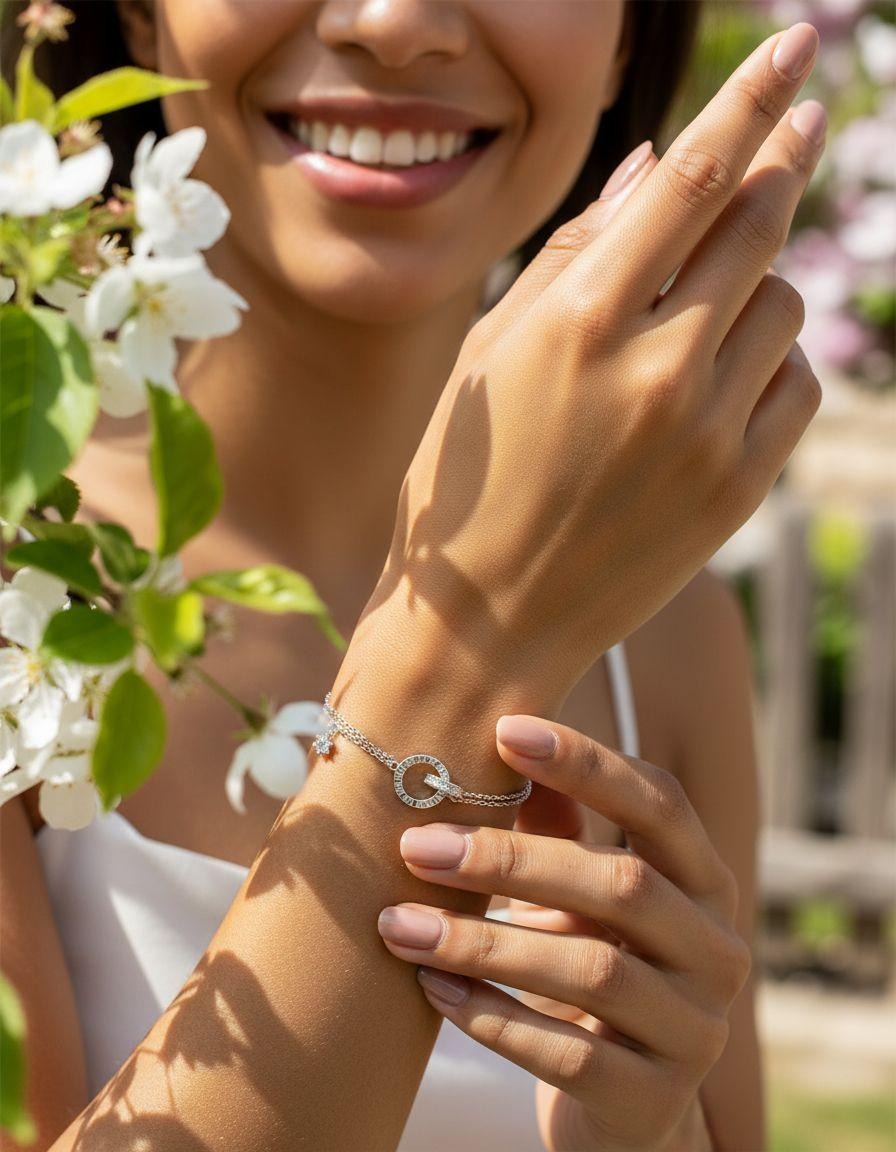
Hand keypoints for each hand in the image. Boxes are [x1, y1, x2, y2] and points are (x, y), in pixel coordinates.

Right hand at [375, 22, 824, 708]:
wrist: (485, 622)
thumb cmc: (465, 481)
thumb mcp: (490, 355)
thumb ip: (573, 254)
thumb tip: (649, 168)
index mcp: (579, 323)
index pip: (689, 180)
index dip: (747, 103)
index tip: (793, 54)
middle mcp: (656, 369)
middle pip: (755, 227)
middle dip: (784, 161)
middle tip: (803, 123)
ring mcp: (706, 433)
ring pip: (784, 306)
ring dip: (761, 279)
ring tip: (711, 304)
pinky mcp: (738, 488)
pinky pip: (793, 386)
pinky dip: (771, 362)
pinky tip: (722, 376)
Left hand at [376, 715, 749, 1151]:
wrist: (616, 1105)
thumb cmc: (586, 963)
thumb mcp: (576, 895)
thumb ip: (555, 827)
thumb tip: (502, 737)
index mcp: (704, 882)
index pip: (661, 804)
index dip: (589, 763)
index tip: (504, 731)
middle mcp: (717, 950)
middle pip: (622, 886)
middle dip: (511, 860)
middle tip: (417, 846)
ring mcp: (695, 1031)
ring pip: (590, 971)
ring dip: (481, 943)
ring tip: (398, 923)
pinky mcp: (654, 1102)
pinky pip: (567, 1056)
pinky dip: (492, 1017)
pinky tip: (430, 989)